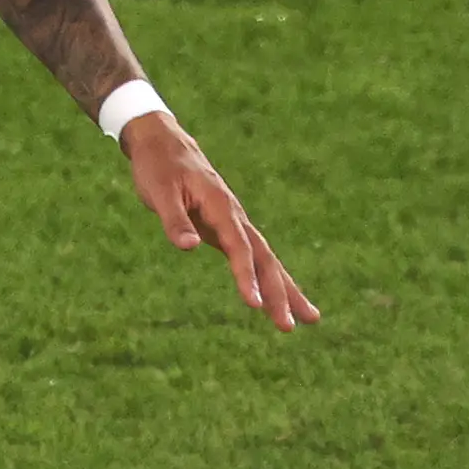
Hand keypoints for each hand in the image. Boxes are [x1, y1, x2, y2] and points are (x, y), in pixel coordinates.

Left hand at [124, 114, 316, 329]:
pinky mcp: (228, 229)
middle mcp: (235, 216)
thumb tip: (189, 247)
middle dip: (279, 293)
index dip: (246, 276)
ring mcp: (235, 223)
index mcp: (220, 206)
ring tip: (311, 319)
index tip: (255, 305)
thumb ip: (174, 220)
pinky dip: (268, 279)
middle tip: (291, 326)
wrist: (162, 142)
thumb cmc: (158, 167)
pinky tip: (278, 300)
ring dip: (286, 290)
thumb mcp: (159, 192)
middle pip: (264, 259)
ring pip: (266, 260)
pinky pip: (254, 258)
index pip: (239, 247)